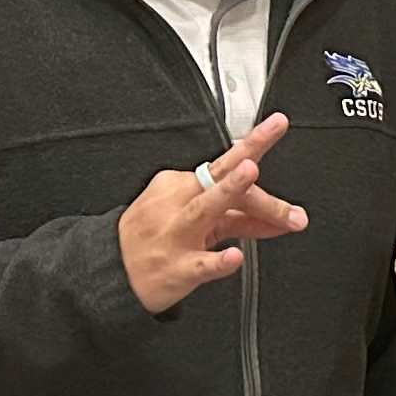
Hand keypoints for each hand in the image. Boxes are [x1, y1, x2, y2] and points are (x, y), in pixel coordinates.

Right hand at [119, 114, 307, 313]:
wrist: (112, 271)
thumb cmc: (157, 237)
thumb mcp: (199, 220)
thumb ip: (243, 217)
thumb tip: (283, 216)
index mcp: (184, 186)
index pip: (226, 166)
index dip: (254, 143)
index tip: (278, 123)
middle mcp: (179, 204)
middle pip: (217, 182)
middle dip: (243, 169)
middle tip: (261, 159)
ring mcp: (176, 235)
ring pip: (204, 210)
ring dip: (228, 190)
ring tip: (249, 175)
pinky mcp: (177, 268)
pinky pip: (200, 264)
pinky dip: (218, 261)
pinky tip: (234, 257)